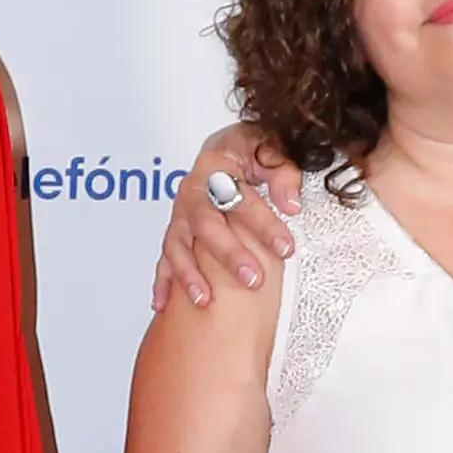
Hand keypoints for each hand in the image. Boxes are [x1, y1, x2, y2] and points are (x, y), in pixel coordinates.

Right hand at [152, 124, 302, 310]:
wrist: (226, 148)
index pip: (240, 198)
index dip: (264, 224)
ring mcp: (180, 214)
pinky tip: (162, 304)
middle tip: (253, 278)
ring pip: (178, 245)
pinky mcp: (175, 232)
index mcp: (215, 167)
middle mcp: (192, 192)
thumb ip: (283, 174)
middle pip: (206, 224)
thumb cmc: (249, 151)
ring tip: (205, 299)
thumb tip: (290, 204)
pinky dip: (162, 281)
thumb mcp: (272, 150)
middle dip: (229, 254)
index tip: (286, 247)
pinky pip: (163, 258)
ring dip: (189, 274)